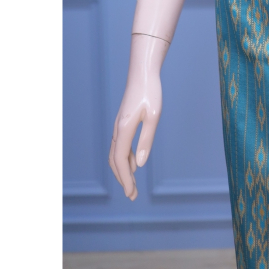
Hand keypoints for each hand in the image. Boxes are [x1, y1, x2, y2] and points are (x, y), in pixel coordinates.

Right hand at [108, 33, 167, 199]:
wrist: (142, 72)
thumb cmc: (151, 92)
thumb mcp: (154, 116)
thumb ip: (146, 140)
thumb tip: (139, 164)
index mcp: (124, 128)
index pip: (120, 160)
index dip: (125, 179)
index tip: (131, 194)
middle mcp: (117, 129)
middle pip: (115, 160)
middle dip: (123, 179)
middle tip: (132, 195)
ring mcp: (118, 125)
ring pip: (115, 154)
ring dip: (122, 170)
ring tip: (132, 184)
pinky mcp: (122, 122)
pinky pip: (120, 146)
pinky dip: (124, 158)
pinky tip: (133, 163)